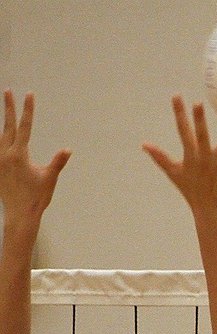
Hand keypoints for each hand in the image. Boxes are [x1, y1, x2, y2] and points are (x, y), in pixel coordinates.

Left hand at [0, 91, 69, 222]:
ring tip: (6, 114)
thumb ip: (57, 162)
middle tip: (8, 91)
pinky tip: (1, 138)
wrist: (20, 214)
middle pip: (7, 126)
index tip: (28, 95)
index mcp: (19, 154)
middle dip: (9, 108)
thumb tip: (67, 150)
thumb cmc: (36, 198)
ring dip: (4, 124)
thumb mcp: (49, 179)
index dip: (27, 110)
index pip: (24, 126)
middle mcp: (5, 154)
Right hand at [143, 97, 216, 216]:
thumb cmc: (191, 191)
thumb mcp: (174, 173)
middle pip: (202, 135)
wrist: (211, 210)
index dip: (179, 113)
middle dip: (199, 120)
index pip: (183, 131)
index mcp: (191, 156)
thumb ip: (160, 157)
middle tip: (198, 103)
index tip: (177, 97)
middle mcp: (205, 157)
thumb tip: (144, 144)